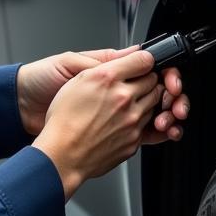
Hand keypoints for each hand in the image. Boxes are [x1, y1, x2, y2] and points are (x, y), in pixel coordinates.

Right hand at [30, 49, 184, 199]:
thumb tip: (123, 60)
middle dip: (145, 80)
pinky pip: (146, 124)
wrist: (62, 156)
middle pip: (153, 81)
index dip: (143, 60)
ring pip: (153, 102)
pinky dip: (138, 121)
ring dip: (144, 100)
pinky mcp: (135, 139)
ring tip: (123, 105)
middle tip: (132, 84)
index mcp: (108, 79)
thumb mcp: (77, 81)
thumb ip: (104, 66)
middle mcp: (123, 98)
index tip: (140, 63)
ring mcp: (132, 120)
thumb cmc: (64, 121)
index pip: (144, 59)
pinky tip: (121, 122)